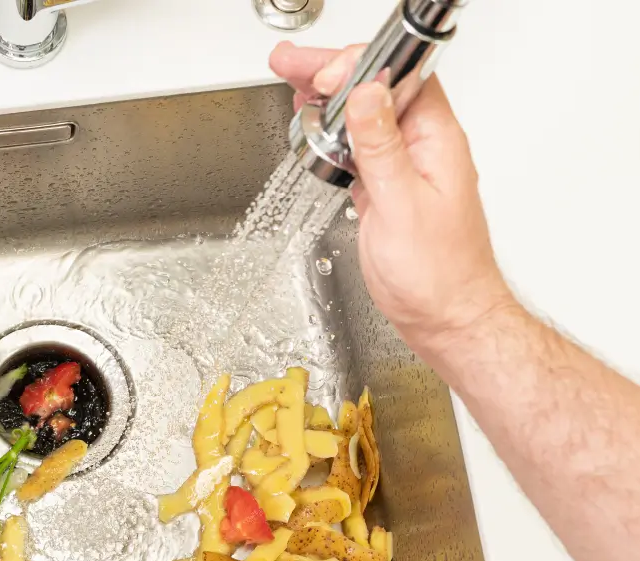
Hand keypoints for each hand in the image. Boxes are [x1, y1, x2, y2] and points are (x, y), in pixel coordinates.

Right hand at [269, 43, 515, 352]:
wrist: (446, 318)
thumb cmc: (439, 275)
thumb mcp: (404, 205)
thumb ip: (382, 147)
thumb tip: (366, 94)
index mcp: (436, 142)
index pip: (400, 79)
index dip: (360, 68)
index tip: (324, 76)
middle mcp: (420, 148)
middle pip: (376, 91)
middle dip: (334, 72)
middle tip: (293, 63)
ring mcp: (402, 167)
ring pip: (363, 116)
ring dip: (329, 99)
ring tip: (294, 81)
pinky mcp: (384, 189)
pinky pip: (357, 147)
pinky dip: (331, 133)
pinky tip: (313, 125)